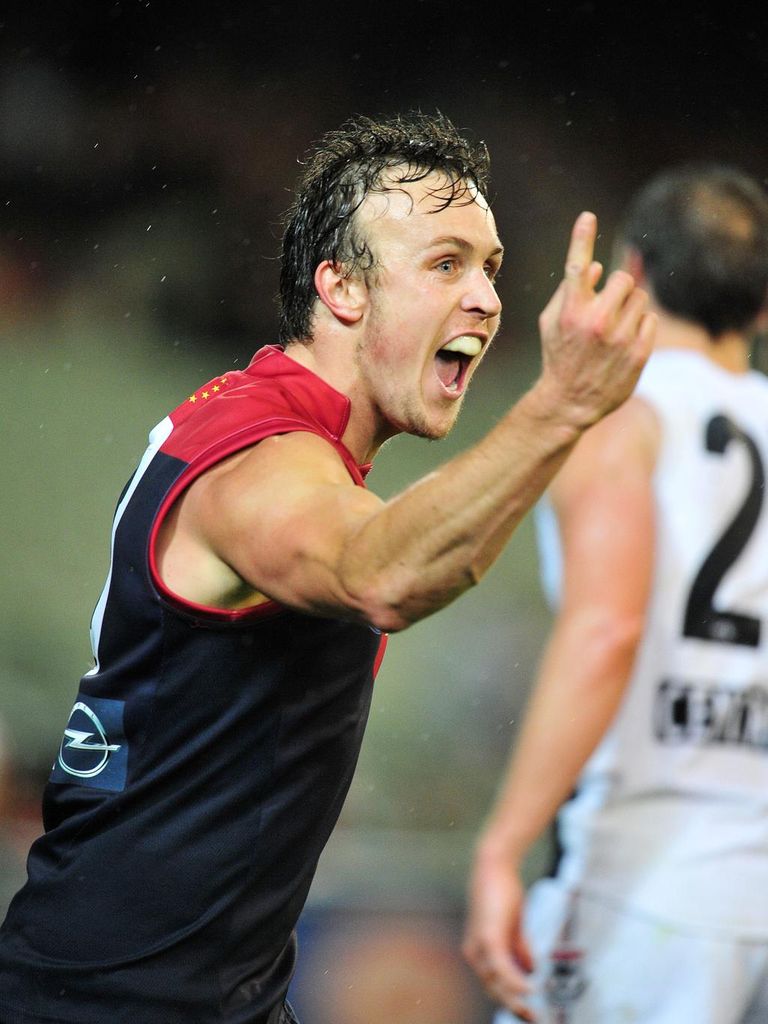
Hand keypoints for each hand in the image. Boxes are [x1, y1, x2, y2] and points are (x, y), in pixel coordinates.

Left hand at [462, 848, 536, 1020]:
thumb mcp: (513, 927)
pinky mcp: (488, 937)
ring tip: (534, 1009)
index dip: (511, 1001)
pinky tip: (530, 989)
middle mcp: (475, 953)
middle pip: (493, 990)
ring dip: (516, 999)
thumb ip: (520, 949)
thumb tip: (532, 970)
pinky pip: (501, 968)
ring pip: (497, 983)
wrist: (495, 867)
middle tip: (535, 1018)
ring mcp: (480, 946)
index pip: (493, 985)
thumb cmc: (503, 893)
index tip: (530, 1012)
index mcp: (479, 952)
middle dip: (514, 1007)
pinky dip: (515, 981)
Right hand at [535, 211, 655, 429]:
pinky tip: (625, 343)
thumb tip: (596, 267)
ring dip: (631, 308)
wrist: (570, 402)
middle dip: (618, 290)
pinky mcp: (638, 353)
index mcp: (570, 312)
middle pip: (623, 279)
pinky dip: (641, 326)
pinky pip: (651, 320)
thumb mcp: (551, 324)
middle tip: (608, 308)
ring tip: (615, 330)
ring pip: (640, 299)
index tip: (587, 217)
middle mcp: (595, 322)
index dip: (581, 238)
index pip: (577, 265)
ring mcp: (619, 339)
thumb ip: (569, 292)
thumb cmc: (559, 357)